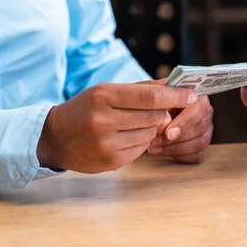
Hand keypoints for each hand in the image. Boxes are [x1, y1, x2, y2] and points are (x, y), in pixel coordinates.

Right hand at [37, 82, 197, 172]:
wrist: (54, 137)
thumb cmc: (84, 109)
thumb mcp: (106, 91)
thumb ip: (141, 88)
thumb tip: (173, 84)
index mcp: (103, 96)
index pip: (150, 96)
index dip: (175, 96)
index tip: (192, 95)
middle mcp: (104, 120)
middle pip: (154, 116)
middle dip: (163, 113)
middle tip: (159, 110)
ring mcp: (107, 143)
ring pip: (150, 134)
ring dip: (150, 128)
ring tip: (132, 124)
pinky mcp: (111, 162)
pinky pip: (141, 150)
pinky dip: (139, 142)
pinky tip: (124, 137)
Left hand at [148, 95, 213, 163]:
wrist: (155, 117)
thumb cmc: (157, 105)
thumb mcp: (158, 99)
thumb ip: (161, 105)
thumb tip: (163, 119)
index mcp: (198, 97)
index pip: (201, 108)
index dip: (185, 122)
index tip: (168, 132)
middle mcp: (206, 114)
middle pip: (200, 127)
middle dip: (177, 138)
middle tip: (156, 141)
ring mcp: (206, 131)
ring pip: (199, 143)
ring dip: (175, 148)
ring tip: (154, 147)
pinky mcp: (203, 147)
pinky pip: (197, 155)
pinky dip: (179, 155)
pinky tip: (163, 151)